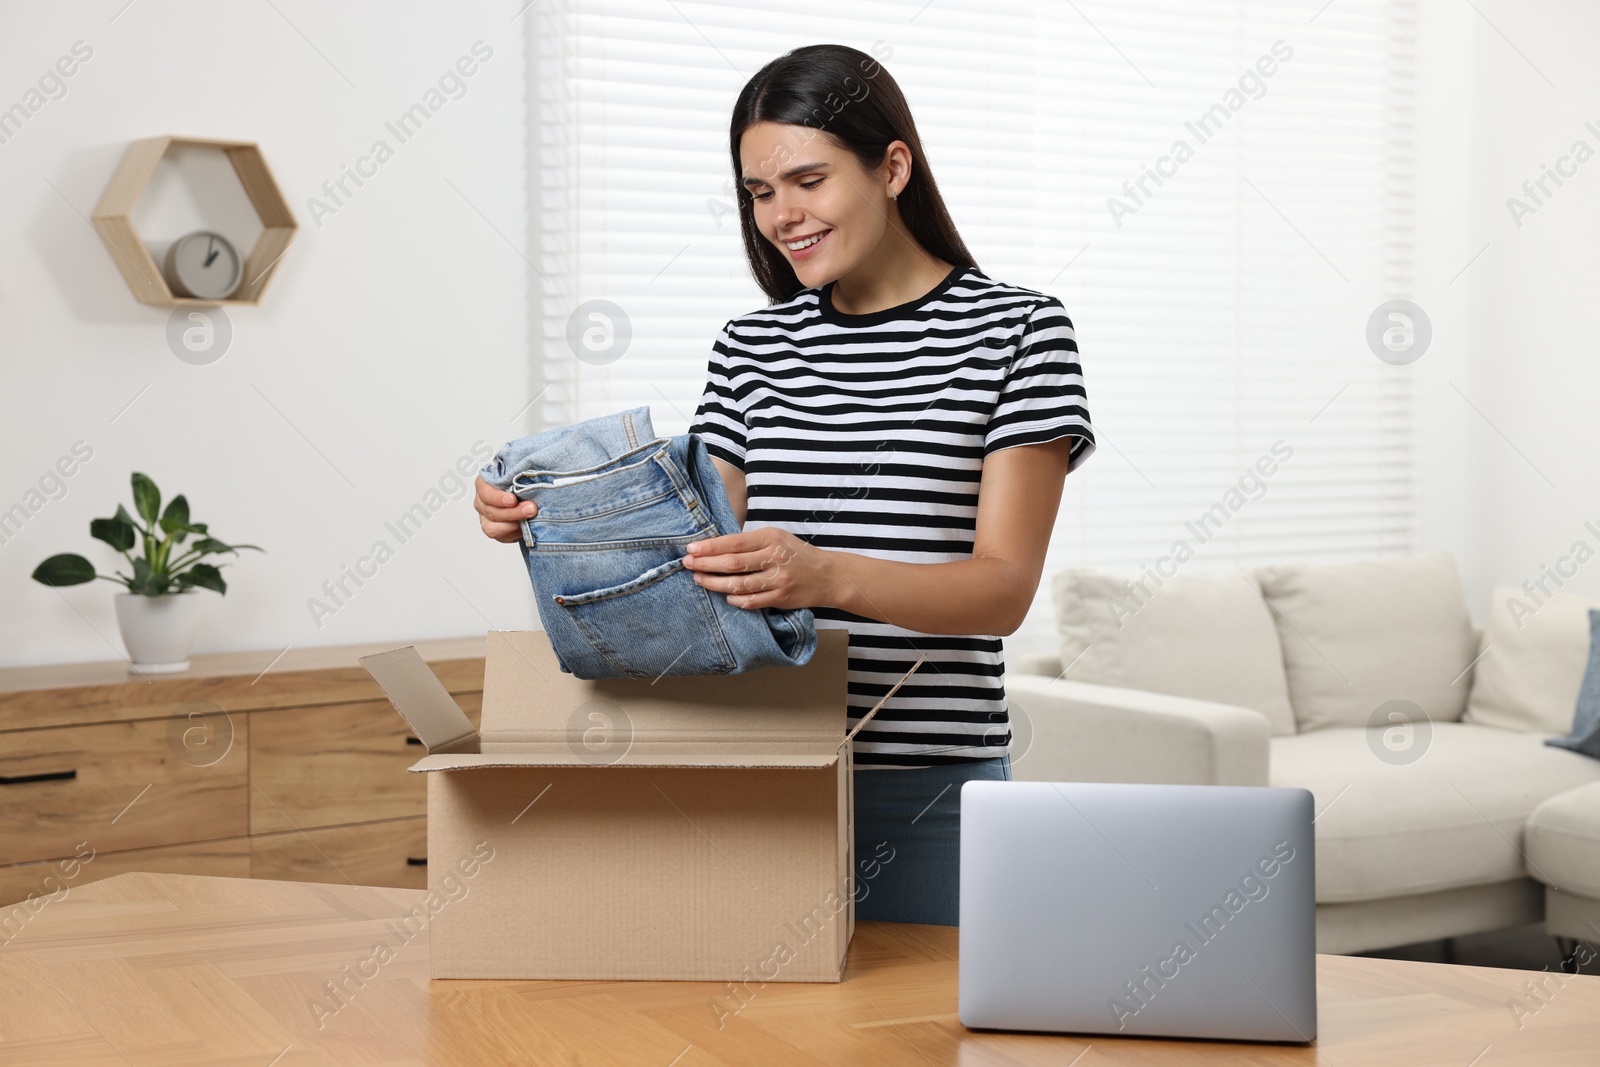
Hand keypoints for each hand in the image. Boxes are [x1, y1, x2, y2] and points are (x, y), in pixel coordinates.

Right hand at [474, 475, 534, 543]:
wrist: (526, 495)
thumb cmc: (521, 482)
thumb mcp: (520, 475)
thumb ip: (522, 478)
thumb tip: (533, 479)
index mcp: (484, 484)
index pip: (485, 492)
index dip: (497, 498)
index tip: (513, 500)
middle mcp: (482, 502)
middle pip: (491, 512)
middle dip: (513, 512)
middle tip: (531, 509)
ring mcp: (486, 518)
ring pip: (493, 528)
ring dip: (513, 525)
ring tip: (529, 519)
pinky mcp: (495, 531)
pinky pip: (502, 537)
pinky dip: (515, 533)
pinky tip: (525, 527)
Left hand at [683, 527, 831, 610]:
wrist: (827, 575)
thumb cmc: (795, 553)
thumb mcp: (776, 537)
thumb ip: (750, 542)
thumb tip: (714, 547)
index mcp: (771, 538)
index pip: (734, 542)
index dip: (710, 547)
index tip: (691, 549)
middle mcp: (775, 558)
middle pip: (733, 564)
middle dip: (706, 564)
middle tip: (688, 564)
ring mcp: (778, 580)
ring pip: (738, 585)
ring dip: (715, 583)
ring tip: (699, 579)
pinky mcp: (781, 598)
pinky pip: (751, 602)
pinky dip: (735, 599)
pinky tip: (725, 595)